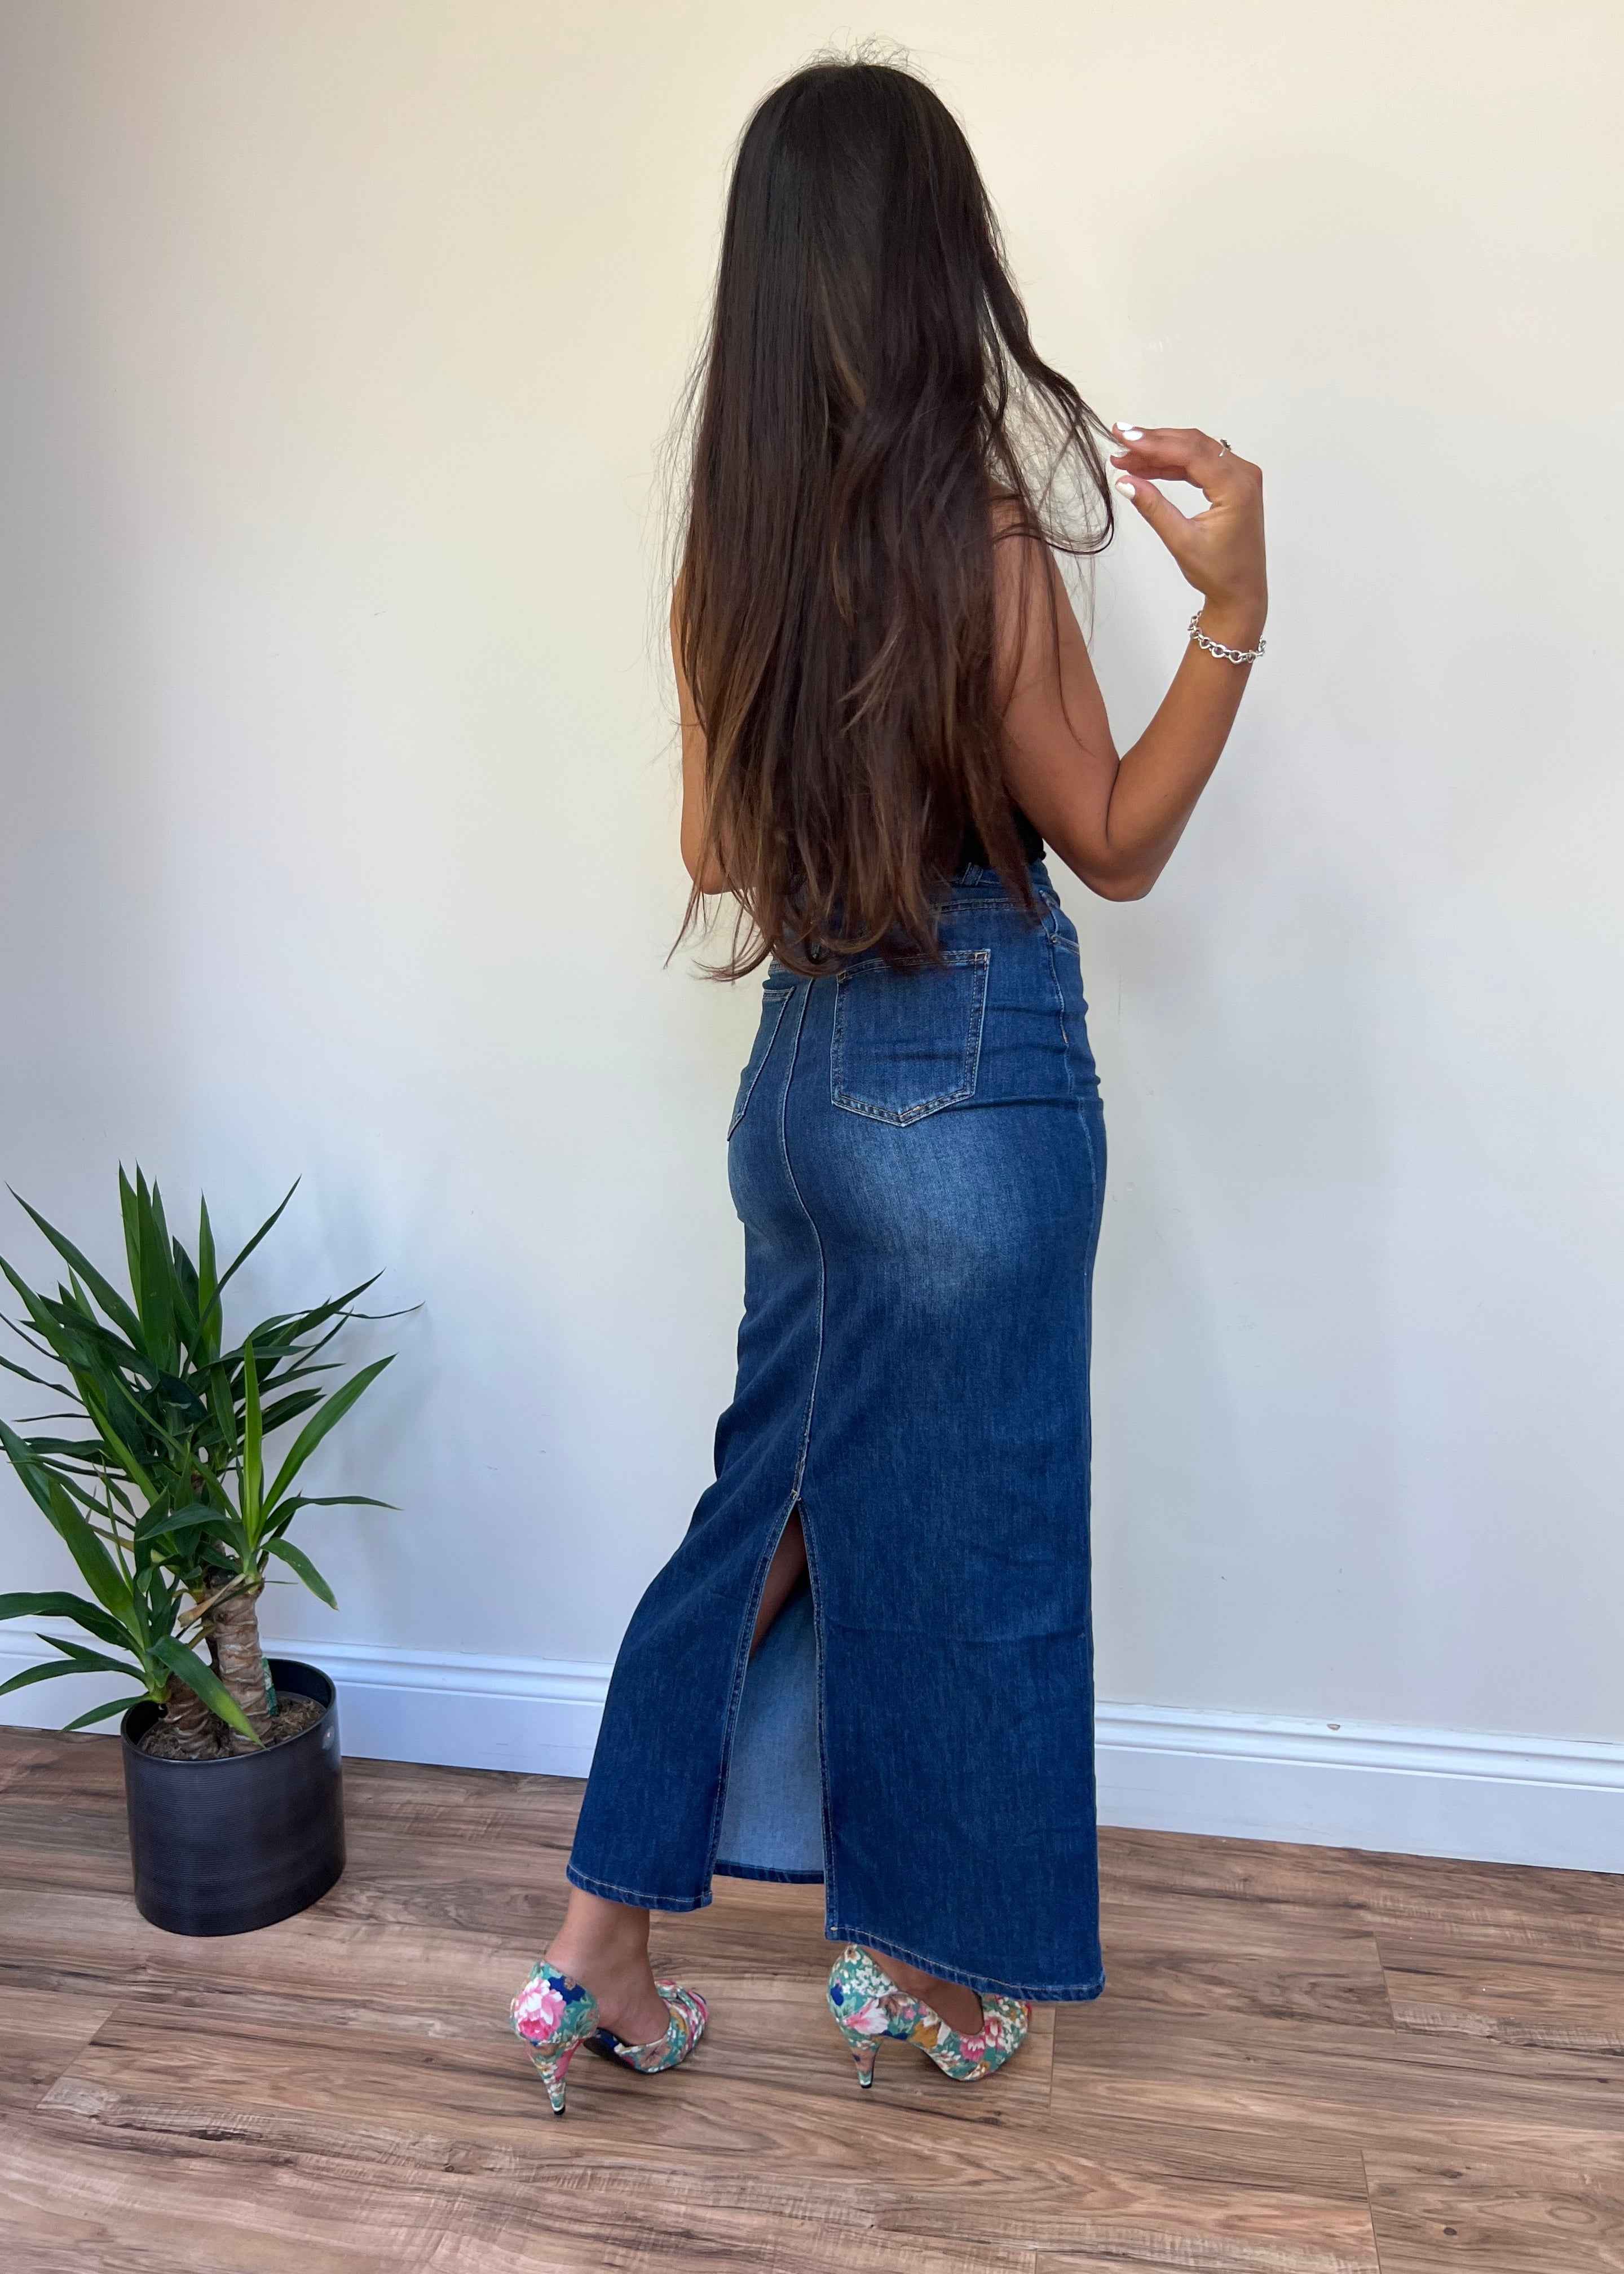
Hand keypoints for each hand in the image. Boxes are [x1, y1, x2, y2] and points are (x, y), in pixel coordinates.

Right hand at [1109, 425, 1266, 644]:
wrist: (1241, 592)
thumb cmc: (1218, 572)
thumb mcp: (1181, 541)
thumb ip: (1153, 508)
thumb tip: (1125, 481)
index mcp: (1235, 487)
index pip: (1190, 452)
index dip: (1154, 442)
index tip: (1123, 436)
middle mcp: (1243, 474)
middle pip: (1193, 444)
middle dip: (1154, 442)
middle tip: (1119, 439)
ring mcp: (1240, 476)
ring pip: (1195, 450)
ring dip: (1161, 451)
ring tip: (1127, 456)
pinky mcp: (1233, 483)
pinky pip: (1201, 463)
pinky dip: (1174, 464)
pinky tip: (1148, 467)